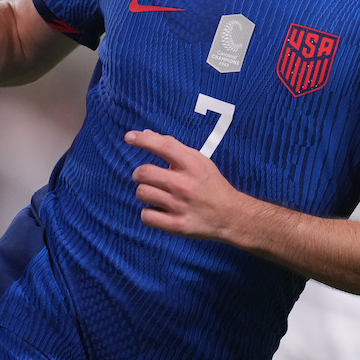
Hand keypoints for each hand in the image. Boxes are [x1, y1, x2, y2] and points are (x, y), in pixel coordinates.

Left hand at [127, 129, 245, 240]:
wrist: (230, 215)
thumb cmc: (211, 184)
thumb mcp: (199, 161)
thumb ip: (173, 147)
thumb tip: (145, 134)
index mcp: (192, 164)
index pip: (163, 146)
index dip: (142, 139)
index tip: (129, 137)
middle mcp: (184, 184)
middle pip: (144, 172)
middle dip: (139, 173)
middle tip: (145, 177)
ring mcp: (179, 206)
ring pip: (142, 193)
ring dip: (144, 192)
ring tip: (155, 194)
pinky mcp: (176, 225)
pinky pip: (146, 216)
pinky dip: (149, 213)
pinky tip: (158, 210)